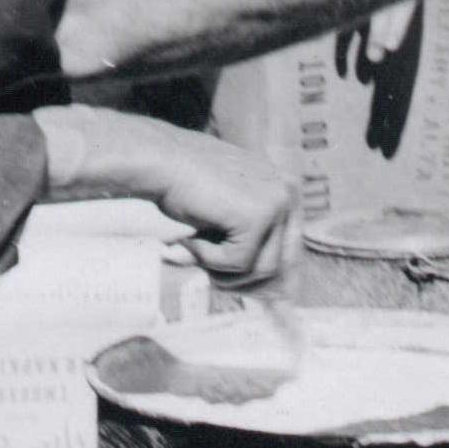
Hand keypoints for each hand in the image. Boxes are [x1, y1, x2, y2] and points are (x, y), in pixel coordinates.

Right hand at [39, 107, 294, 285]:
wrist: (158, 161)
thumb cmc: (182, 186)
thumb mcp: (225, 210)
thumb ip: (245, 237)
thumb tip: (265, 286)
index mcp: (282, 188)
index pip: (289, 247)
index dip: (262, 273)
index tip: (235, 283)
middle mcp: (287, 192)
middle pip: (282, 262)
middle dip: (247, 280)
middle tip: (215, 279)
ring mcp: (277, 203)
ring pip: (263, 268)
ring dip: (225, 271)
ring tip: (196, 253)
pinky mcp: (258, 216)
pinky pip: (239, 262)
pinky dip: (210, 259)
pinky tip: (191, 238)